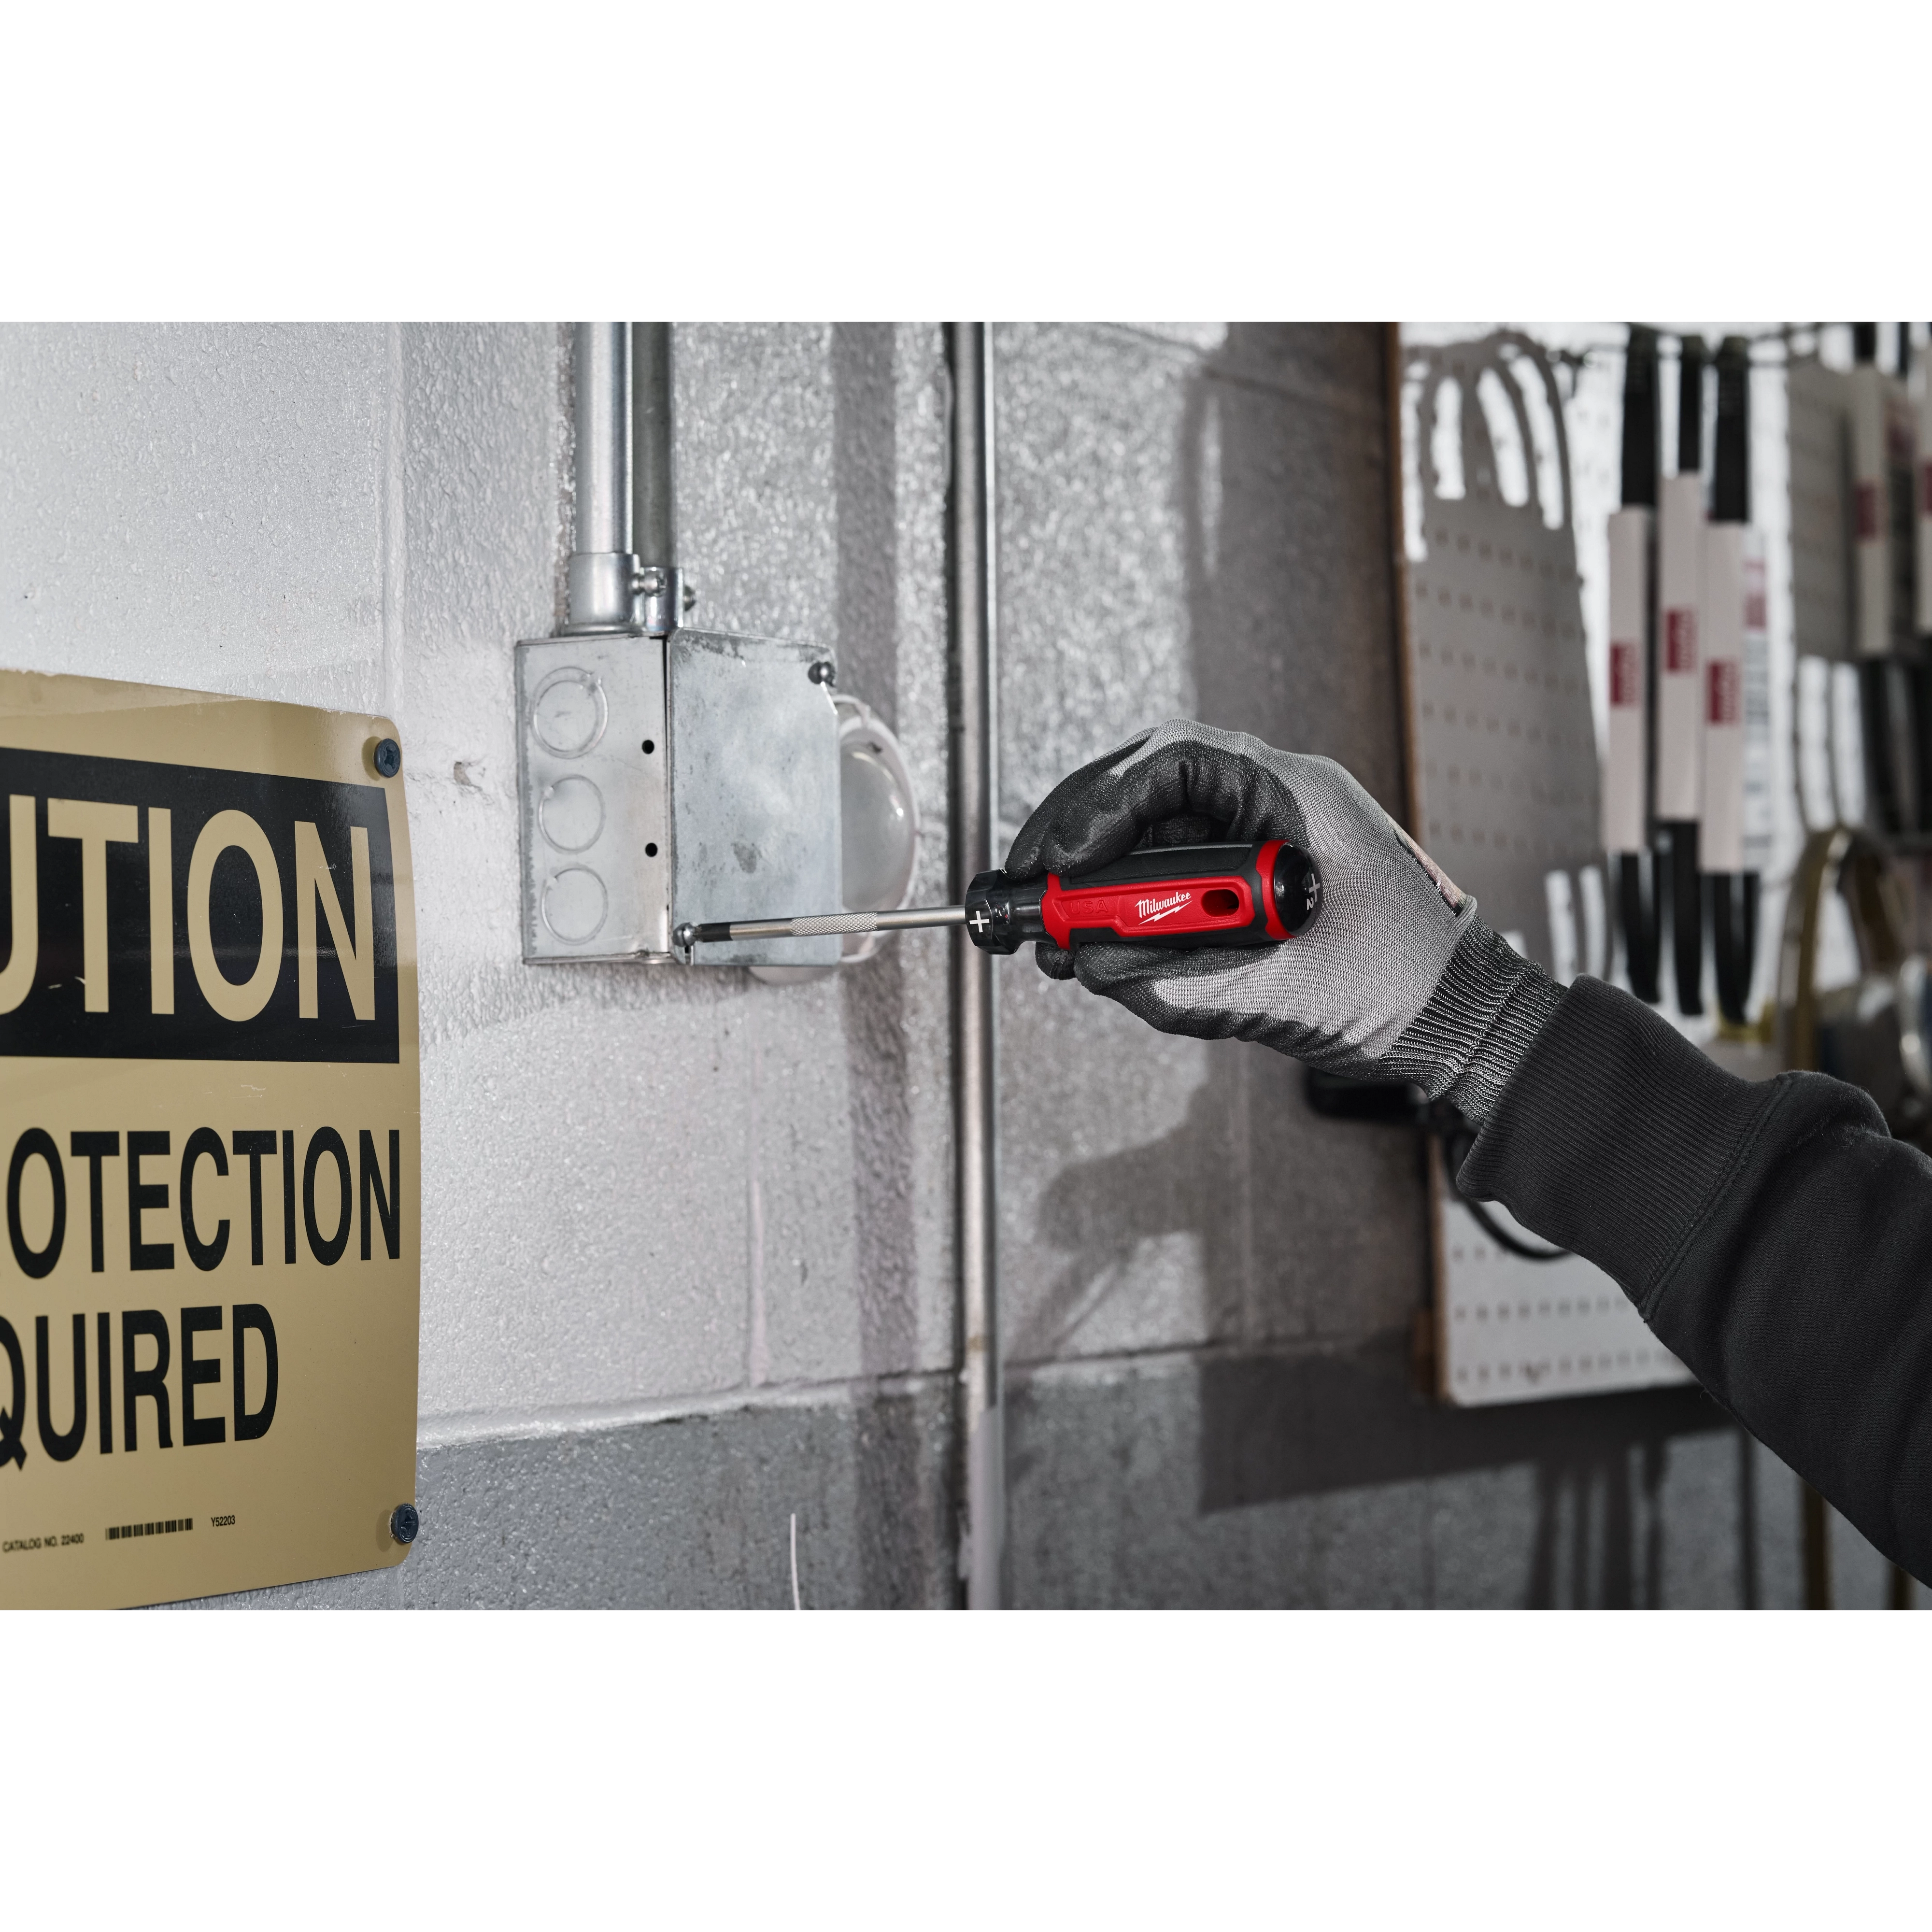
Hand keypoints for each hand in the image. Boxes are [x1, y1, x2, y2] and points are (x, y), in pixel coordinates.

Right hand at [1004, 720, 1560, 1122]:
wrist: (1463, 1021)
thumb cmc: (1411, 991)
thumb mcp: (1289, 993)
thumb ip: (1184, 982)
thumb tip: (1095, 966)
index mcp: (1298, 797)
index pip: (1177, 761)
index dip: (1107, 803)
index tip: (1066, 861)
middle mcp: (1273, 804)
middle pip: (1148, 785)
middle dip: (1078, 834)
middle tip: (1031, 888)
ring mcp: (1259, 840)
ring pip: (1151, 831)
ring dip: (1096, 875)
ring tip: (1055, 931)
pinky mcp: (1248, 883)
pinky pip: (1170, 875)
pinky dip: (1126, 906)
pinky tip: (1097, 944)